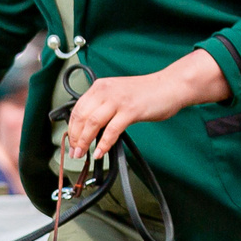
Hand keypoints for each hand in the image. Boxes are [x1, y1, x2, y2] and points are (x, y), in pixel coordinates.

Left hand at [65, 68, 205, 165]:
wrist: (169, 85)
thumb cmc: (147, 93)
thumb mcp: (118, 95)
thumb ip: (104, 107)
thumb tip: (91, 128)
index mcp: (100, 87)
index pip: (77, 109)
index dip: (71, 128)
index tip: (71, 142)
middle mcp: (105, 91)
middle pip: (81, 117)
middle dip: (75, 138)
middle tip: (75, 152)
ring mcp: (118, 100)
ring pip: (92, 123)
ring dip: (85, 142)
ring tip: (83, 154)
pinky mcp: (130, 110)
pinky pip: (112, 130)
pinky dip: (104, 144)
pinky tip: (100, 153)